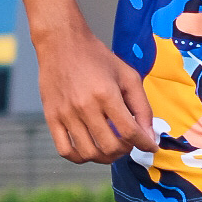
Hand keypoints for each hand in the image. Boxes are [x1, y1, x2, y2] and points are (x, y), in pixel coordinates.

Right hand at [37, 27, 157, 161]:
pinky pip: (65, 150)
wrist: (62, 44)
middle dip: (125, 150)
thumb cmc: (97, 58)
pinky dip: (80, 157)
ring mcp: (66, 114)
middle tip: (128, 143)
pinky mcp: (51, 117)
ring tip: (110, 147)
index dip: (144, 144)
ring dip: (105, 157)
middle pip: (110, 146)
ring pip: (89, 153)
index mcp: (106, 94)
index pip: (129, 132)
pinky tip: (89, 149)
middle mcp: (85, 106)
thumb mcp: (127, 76)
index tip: (150, 146)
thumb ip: (142, 107)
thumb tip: (149, 136)